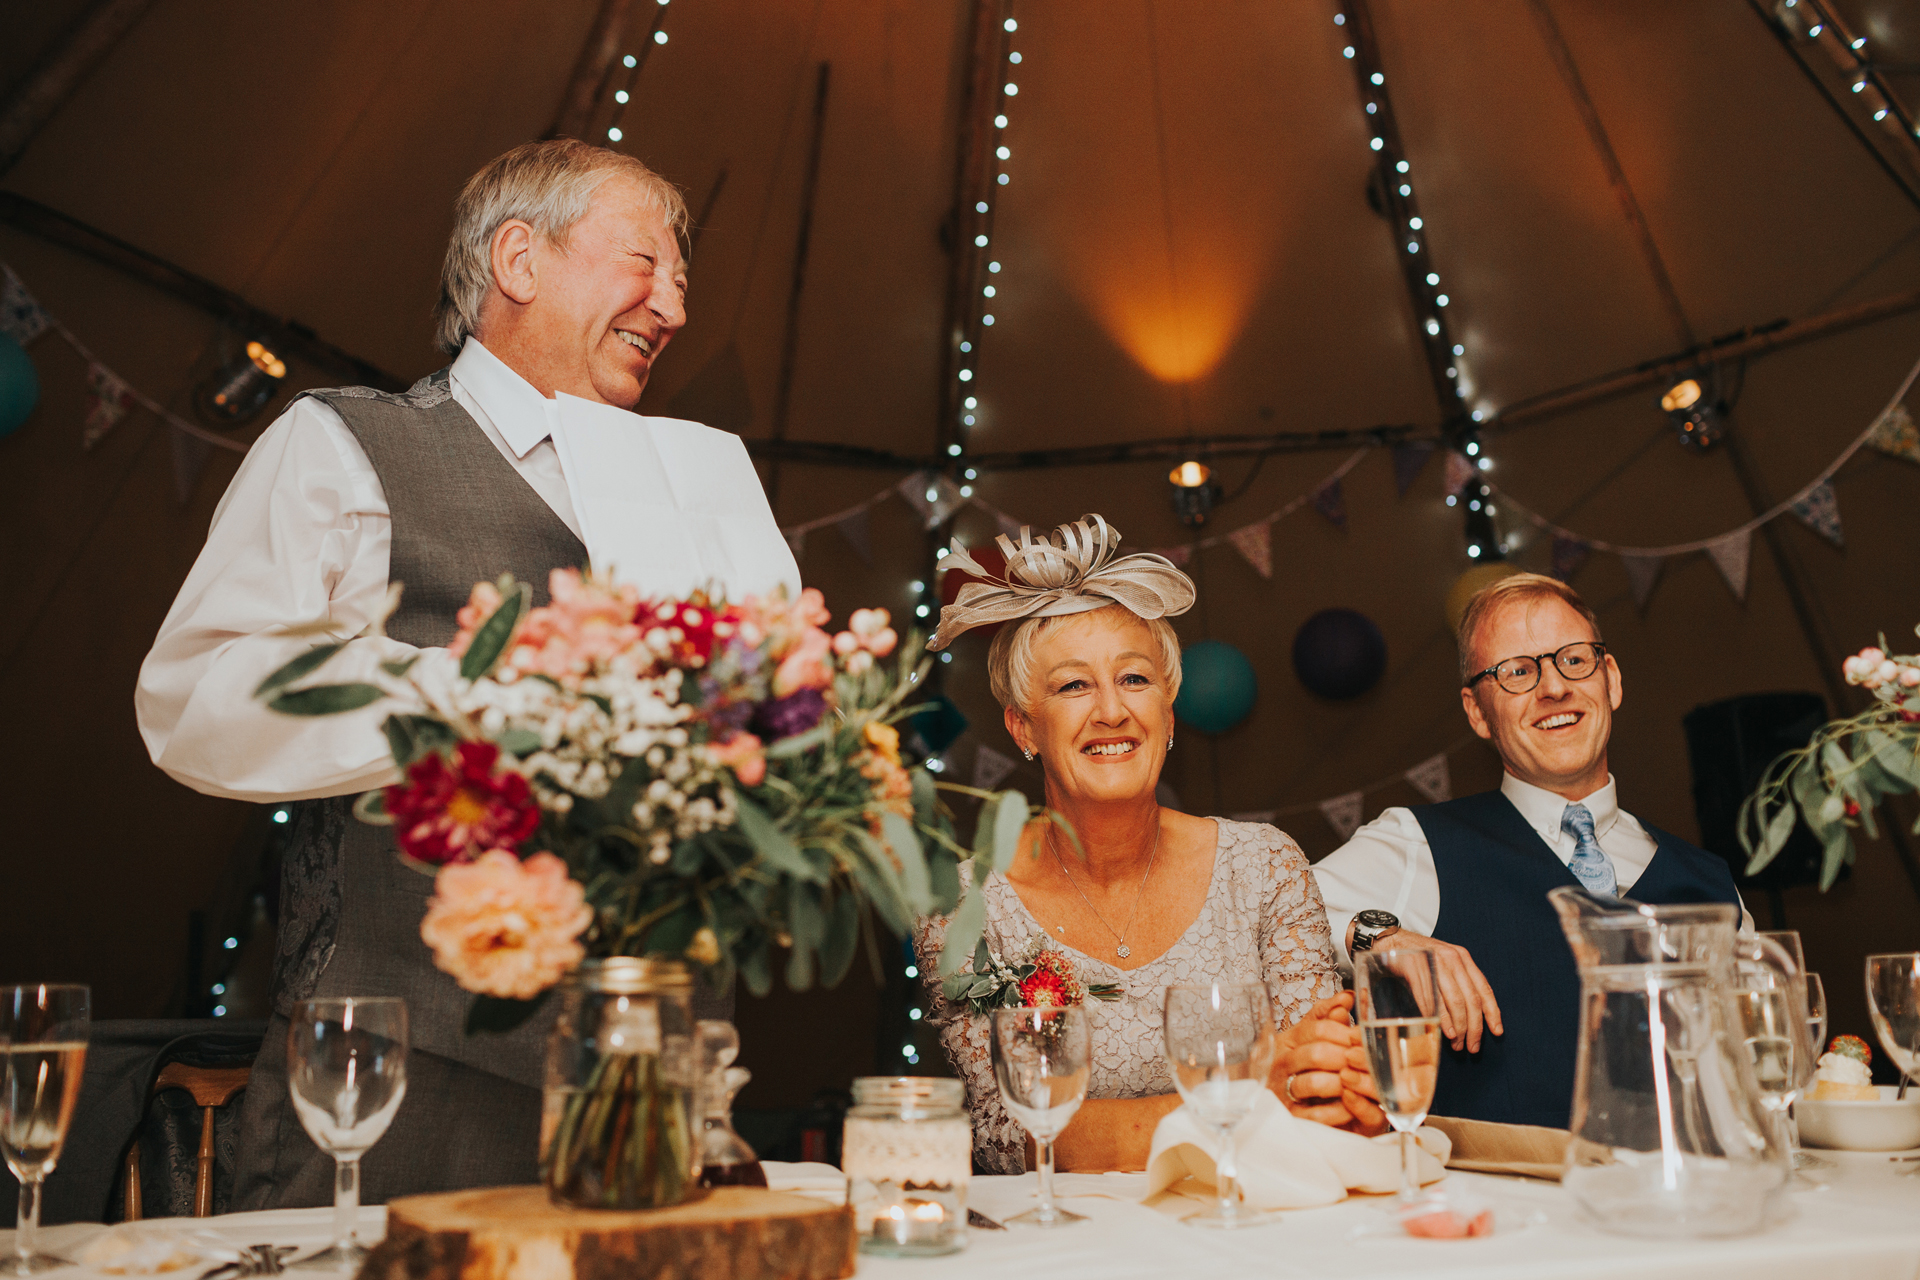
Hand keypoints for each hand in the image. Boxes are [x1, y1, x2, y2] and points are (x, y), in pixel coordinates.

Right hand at [1271, 993, 1388, 1135]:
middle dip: (1347, 1059)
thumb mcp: (1310, 1037)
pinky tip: (1351, 1107)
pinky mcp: (1291, 1116)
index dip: (1344, 1033)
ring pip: (1314, 1083)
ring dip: (1342, 1084)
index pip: (1316, 1029)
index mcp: (1287, 1040)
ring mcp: (1283, 1090)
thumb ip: (1327, 1016)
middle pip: (1317, 1053)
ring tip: (1360, 1084)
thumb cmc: (1301, 1065)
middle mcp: (1282, 1063)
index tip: (1364, 1039)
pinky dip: (1337, 1111)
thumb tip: (1348, 996)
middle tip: (1368, 1064)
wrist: (1277, 1098)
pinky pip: (1316, 1114)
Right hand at [1368, 930, 1502, 1052]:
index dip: (1492, 1012)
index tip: (1497, 1031)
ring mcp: (1435, 963)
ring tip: (1457, 1044)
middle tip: (1472, 1046)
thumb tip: (1473, 1017)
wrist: (1391, 941)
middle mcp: (1452, 959)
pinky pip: (1433, 999)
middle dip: (1474, 1027)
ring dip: (1458, 1027)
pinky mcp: (1417, 969)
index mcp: (1463, 958)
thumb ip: (1459, 982)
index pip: (1484, 988)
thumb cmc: (1419, 957)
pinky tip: (1445, 1032)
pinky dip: (1442, 1019)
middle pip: (1471, 999)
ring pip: (1455, 1001)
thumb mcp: (1444, 964)